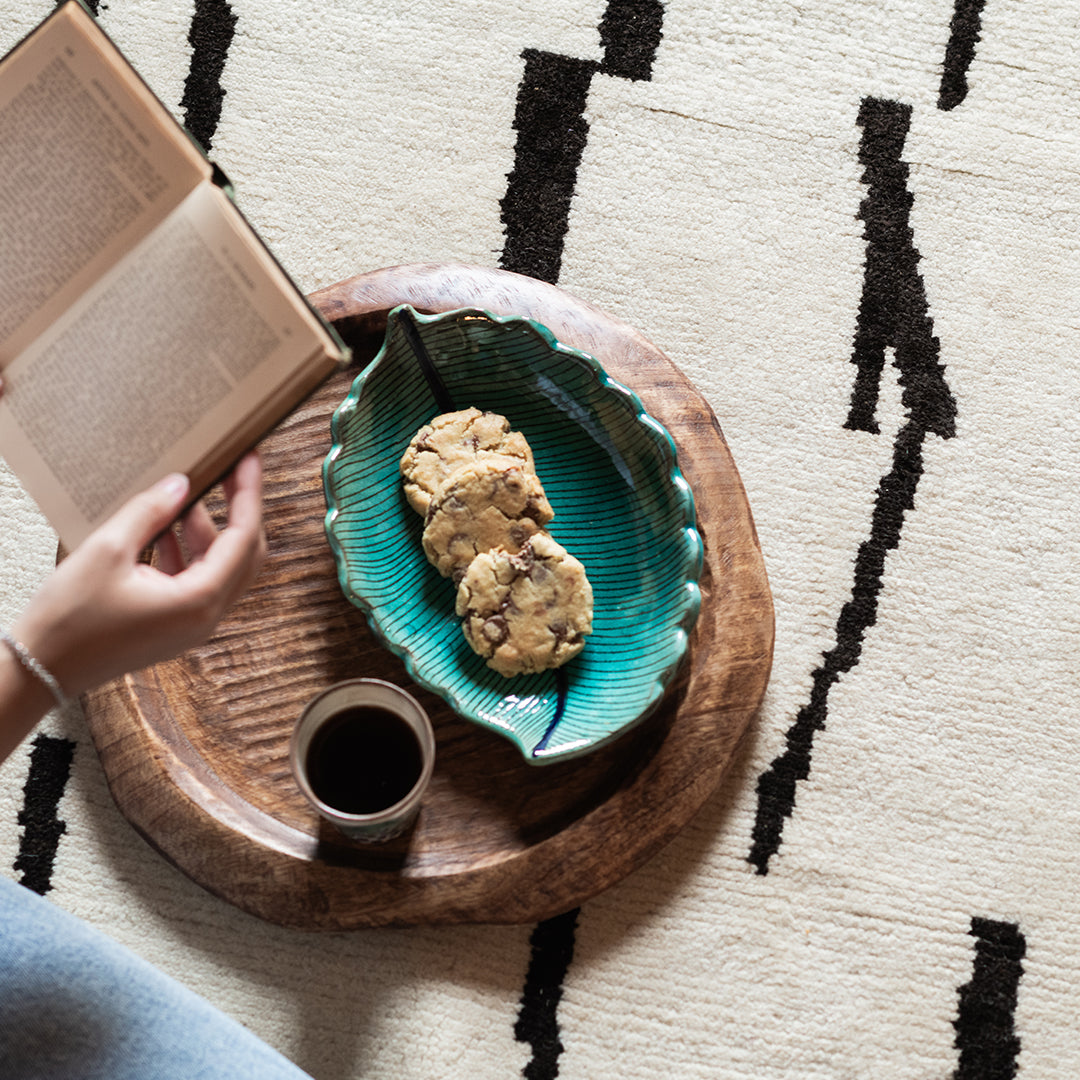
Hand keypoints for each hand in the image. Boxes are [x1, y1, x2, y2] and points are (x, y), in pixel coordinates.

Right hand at [12, 452, 266, 696]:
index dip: (248, 494)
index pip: (244, 537)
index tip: (249, 459)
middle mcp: (206, 617)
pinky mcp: (177, 626)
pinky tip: (168, 529)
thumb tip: (181, 484)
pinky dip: (192, 552)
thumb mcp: (107, 550)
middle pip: (245, 554)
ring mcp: (194, 625)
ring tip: (190, 495)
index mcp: (200, 600)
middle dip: (239, 511)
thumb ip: (150, 512)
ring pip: (222, 568)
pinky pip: (199, 582)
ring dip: (211, 531)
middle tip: (231, 472)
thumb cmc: (69, 619)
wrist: (41, 670)